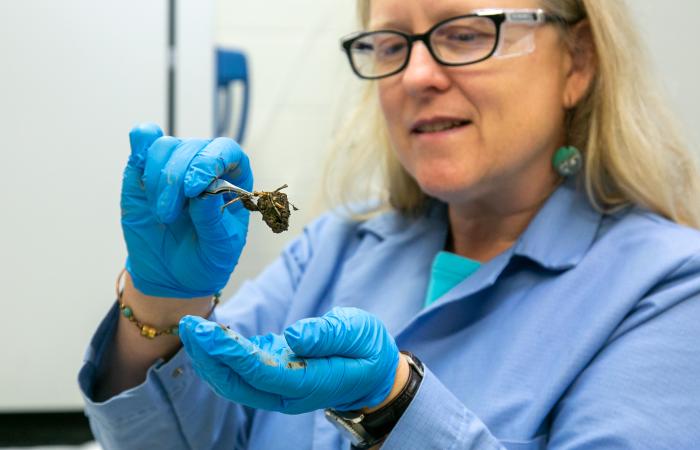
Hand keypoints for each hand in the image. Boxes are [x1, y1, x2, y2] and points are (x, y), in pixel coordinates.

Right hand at [121, 124, 252, 297]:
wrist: (172, 272)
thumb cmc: (205, 259)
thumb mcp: (219, 249)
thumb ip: (213, 220)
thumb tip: (205, 190)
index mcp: (235, 180)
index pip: (227, 151)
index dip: (210, 161)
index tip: (193, 188)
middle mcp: (206, 165)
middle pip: (193, 148)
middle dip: (176, 179)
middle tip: (168, 215)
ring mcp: (175, 164)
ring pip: (165, 147)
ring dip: (158, 179)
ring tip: (161, 213)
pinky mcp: (145, 169)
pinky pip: (143, 142)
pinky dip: (140, 148)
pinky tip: (140, 166)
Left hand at [179, 307, 400, 413]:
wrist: (372, 373)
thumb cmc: (367, 350)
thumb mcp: (358, 333)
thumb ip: (328, 335)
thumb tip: (292, 336)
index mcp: (309, 383)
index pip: (261, 373)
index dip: (232, 355)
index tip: (209, 334)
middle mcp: (287, 394)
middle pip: (238, 383)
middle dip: (209, 357)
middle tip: (189, 326)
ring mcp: (277, 389)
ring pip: (233, 381)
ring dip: (209, 357)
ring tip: (191, 328)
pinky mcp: (273, 376)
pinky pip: (240, 372)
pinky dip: (220, 356)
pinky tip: (207, 336)